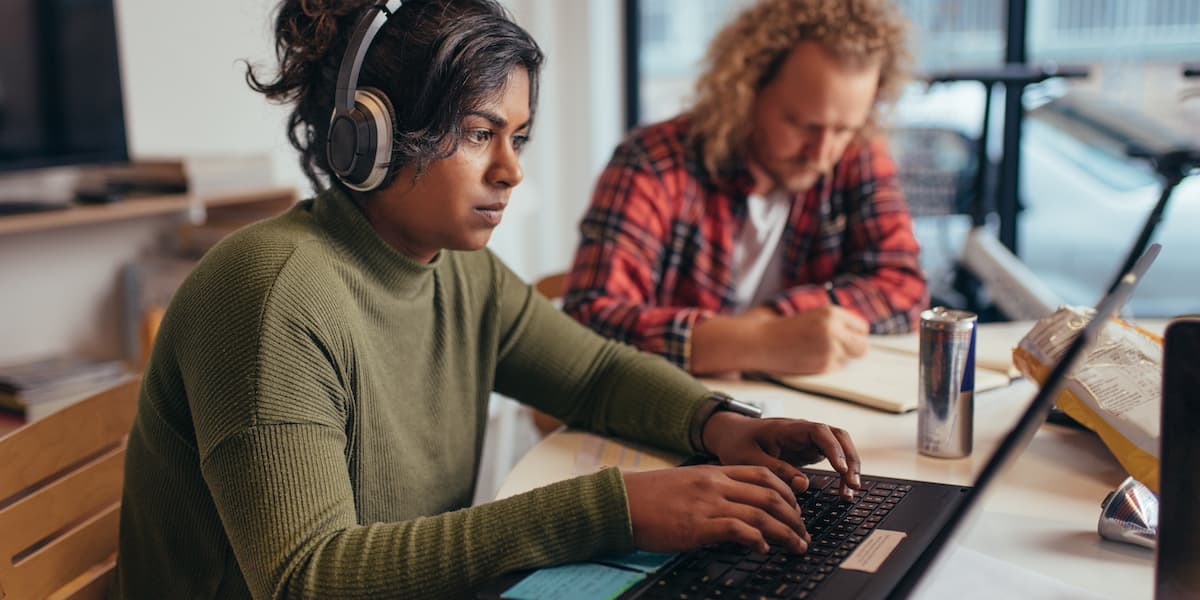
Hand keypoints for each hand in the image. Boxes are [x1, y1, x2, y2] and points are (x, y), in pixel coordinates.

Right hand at [624, 465, 809, 553]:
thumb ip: (713, 490)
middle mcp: (716, 484)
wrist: (623, 502)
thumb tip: (737, 507)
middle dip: (794, 517)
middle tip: (803, 533)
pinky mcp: (699, 525)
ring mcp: (708, 503)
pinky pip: (739, 530)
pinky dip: (757, 540)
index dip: (787, 492)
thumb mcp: (688, 484)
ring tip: (796, 546)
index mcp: (714, 472)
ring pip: (761, 514)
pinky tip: (764, 549)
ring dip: (785, 532)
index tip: (796, 508)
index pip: (763, 475)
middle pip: (770, 495)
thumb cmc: (651, 497)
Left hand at [702, 411, 861, 499]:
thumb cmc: (737, 443)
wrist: (732, 434)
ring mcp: (808, 439)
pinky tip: (843, 491)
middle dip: (850, 459)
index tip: (841, 470)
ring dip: (850, 466)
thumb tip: (803, 484)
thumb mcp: (748, 458)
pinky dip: (842, 472)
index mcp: (787, 428)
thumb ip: (775, 469)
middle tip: (853, 486)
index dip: (833, 449)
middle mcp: (803, 430)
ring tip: (850, 493)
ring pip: (840, 446)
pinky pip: (834, 457)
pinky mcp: (810, 450)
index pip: (819, 431)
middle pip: (838, 436)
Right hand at [756, 305, 868, 373]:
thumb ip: (838, 323)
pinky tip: (813, 358)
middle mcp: (833, 329)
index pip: (862, 327)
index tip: (848, 336)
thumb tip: (861, 338)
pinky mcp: (823, 365)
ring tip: (821, 351)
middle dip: (855, 348)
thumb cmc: (788, 329)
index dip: (855, 333)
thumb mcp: (816, 316)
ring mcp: (829, 349)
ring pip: (850, 359)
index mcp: (832, 313)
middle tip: (843, 348)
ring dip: (840, 357)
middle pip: (863, 346)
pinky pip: (837, 368)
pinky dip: (829, 365)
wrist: (764, 342)